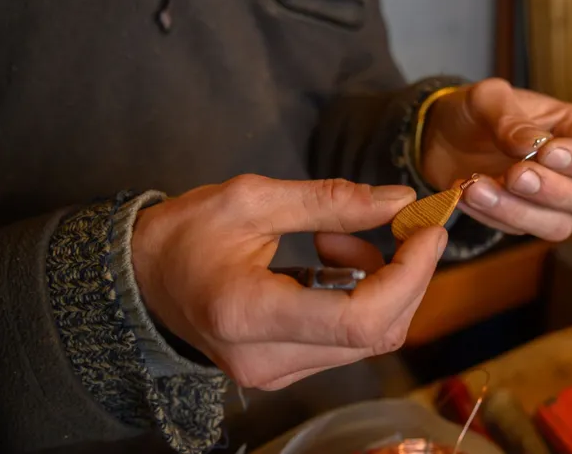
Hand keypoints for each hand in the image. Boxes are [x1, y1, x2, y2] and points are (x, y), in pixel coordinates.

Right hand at [131, 174, 446, 389]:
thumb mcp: (252, 197)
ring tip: (338, 236)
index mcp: (249, 313)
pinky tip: (332, 258)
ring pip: (370, 338)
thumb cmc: (186, 232)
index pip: (359, 317)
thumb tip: (402, 199)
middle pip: (377, 332)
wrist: (142, 277)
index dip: (410, 275)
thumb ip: (331, 200)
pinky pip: (349, 338)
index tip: (430, 229)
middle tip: (407, 223)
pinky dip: (361, 294)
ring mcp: (275, 373)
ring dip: (383, 282)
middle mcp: (265, 359)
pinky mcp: (285, 369)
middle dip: (410, 274)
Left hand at [421, 78, 571, 240]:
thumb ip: (508, 118)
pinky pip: (517, 230)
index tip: (549, 152)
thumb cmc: (475, 110)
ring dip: (519, 210)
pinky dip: (490, 214)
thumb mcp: (487, 99)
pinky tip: (463, 190)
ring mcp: (550, 202)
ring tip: (474, 186)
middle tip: (515, 174)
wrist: (439, 135)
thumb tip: (531, 145)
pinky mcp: (521, 220)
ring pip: (559, 226)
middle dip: (555, 191)